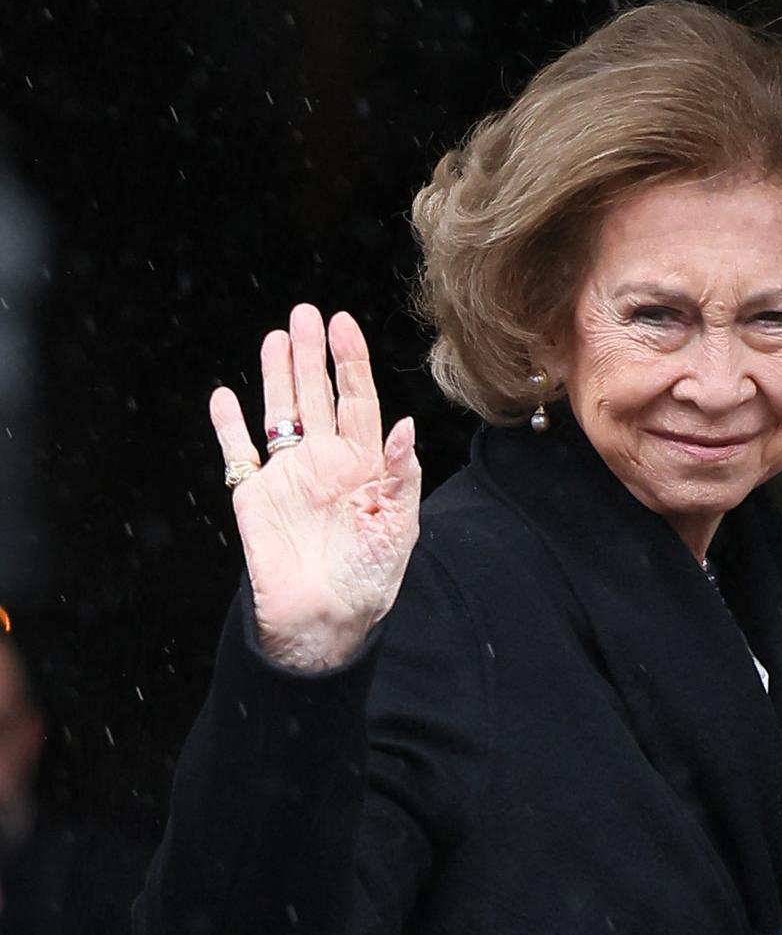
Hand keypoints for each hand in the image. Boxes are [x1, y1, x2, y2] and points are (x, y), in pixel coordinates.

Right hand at [210, 304, 422, 669]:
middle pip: (318, 397)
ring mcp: (290, 477)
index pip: (359, 402)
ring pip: (281, 414)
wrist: (324, 621)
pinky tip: (224, 396)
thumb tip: (405, 426)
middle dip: (313, 356)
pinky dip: (228, 427)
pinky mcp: (254, 497)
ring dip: (277, 377)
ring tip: (276, 337)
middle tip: (306, 313)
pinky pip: (239, 454)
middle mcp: (327, 464)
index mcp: (365, 467)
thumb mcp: (398, 527)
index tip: (344, 324)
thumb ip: (401, 476)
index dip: (351, 363)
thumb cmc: (370, 580)